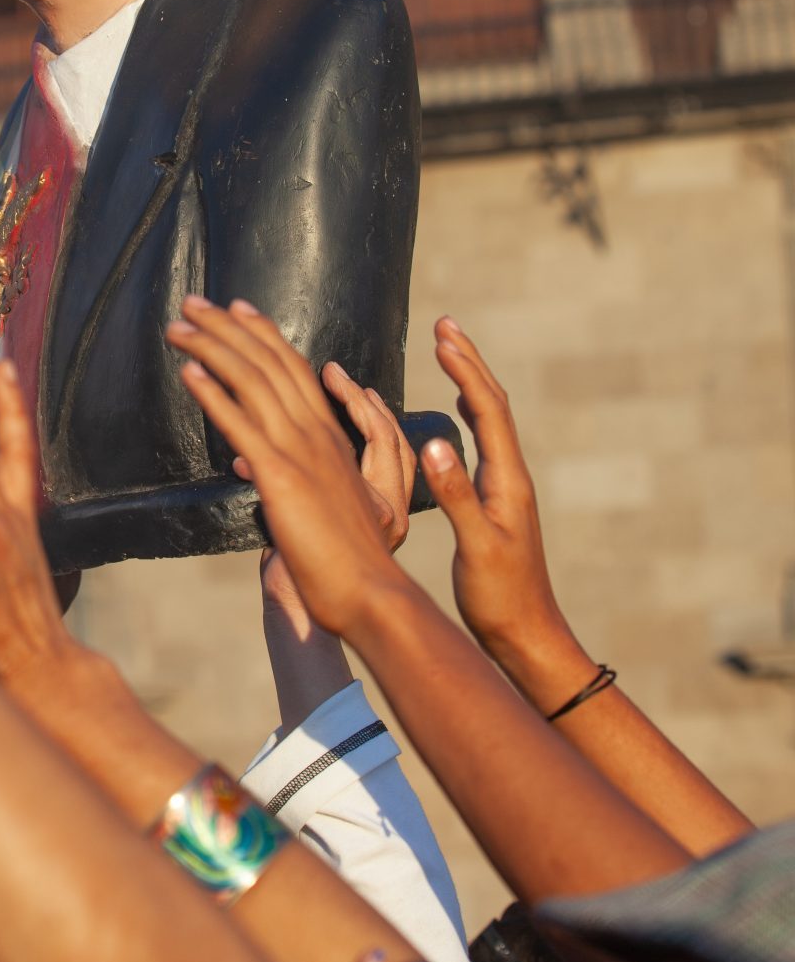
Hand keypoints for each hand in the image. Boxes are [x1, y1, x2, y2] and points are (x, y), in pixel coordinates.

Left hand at [166, 298, 404, 634]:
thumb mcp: (309, 505)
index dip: (262, 335)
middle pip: (268, 363)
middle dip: (227, 327)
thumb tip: (244, 461)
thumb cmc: (343, 559)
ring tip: (179, 325)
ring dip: (212, 347)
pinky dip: (214, 394)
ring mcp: (299, 451)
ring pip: (252, 382)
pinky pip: (242, 425)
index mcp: (328, 437)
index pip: (292, 369)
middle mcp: (315, 433)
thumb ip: (279, 477)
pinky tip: (189, 372)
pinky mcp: (281, 477)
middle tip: (193, 301)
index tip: (237, 308)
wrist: (367, 591)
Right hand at [417, 318, 575, 673]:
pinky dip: (466, 412)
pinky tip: (454, 411)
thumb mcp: (476, 547)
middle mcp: (510, 476)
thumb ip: (456, 495)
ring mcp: (504, 488)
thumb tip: (434, 443)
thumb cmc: (501, 597)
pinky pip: (480, 441)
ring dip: (467, 382)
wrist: (526, 635)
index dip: (465, 370)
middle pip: (491, 404)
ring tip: (447, 353)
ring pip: (487, 420)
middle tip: (445, 326)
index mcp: (508, 480)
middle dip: (468, 362)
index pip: (488, 409)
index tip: (441, 337)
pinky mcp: (494, 501)